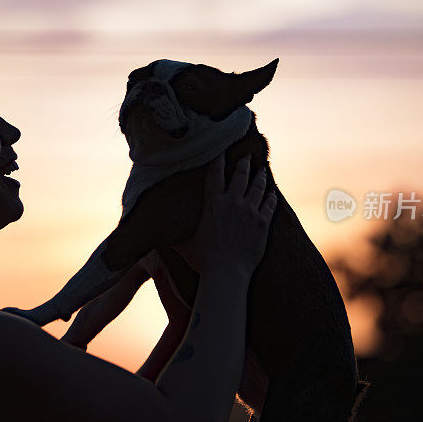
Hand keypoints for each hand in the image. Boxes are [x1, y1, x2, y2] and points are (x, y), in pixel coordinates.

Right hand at [172, 153, 276, 274]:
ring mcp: (249, 211)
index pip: (215, 173)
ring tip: (262, 170)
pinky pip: (269, 205)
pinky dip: (270, 198)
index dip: (218, 158)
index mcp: (212, 203)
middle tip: (246, 155)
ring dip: (260, 177)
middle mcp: (232, 202)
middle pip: (240, 175)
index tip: (222, 147)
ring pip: (258, 187)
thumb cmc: (202, 260)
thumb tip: (151, 232)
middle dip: (243, 162)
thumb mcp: (182, 243)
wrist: (226, 274)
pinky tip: (272, 194)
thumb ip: (172, 233)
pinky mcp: (262, 223)